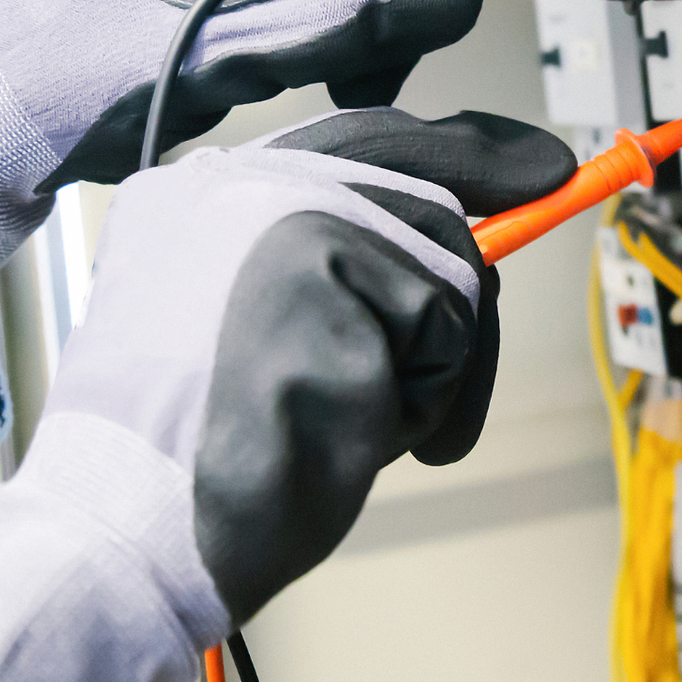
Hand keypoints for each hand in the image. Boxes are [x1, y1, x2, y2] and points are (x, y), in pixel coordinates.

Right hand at [0, 108, 573, 681]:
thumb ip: (332, 276)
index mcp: (195, 199)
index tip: (531, 159)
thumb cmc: (195, 467)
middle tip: (554, 184)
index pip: (353, 141)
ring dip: (438, 363)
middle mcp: (229, 183)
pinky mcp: (320, 265)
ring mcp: (274, 216)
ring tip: (355, 421)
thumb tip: (465, 247)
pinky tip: (353, 431)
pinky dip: (432, 395)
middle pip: (417, 178)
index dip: (457, 149)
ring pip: (446, 264)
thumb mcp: (254, 340)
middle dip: (490, 221)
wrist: (126, 539)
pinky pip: (446, 325)